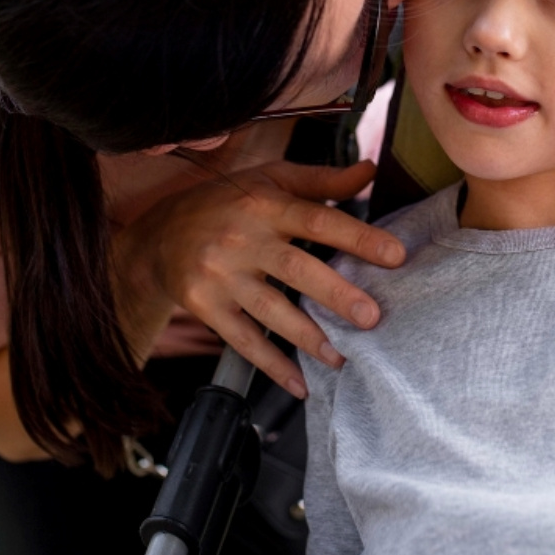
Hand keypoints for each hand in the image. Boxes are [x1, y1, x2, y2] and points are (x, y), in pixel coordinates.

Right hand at [112, 159, 403, 397]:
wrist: (158, 234)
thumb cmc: (228, 203)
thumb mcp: (269, 180)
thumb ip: (322, 181)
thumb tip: (371, 170)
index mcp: (265, 204)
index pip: (316, 219)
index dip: (356, 237)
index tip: (396, 256)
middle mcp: (242, 238)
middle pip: (294, 268)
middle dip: (335, 293)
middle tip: (371, 317)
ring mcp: (220, 274)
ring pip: (269, 309)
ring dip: (308, 337)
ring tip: (342, 357)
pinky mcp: (204, 304)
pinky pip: (241, 339)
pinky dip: (271, 364)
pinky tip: (300, 383)